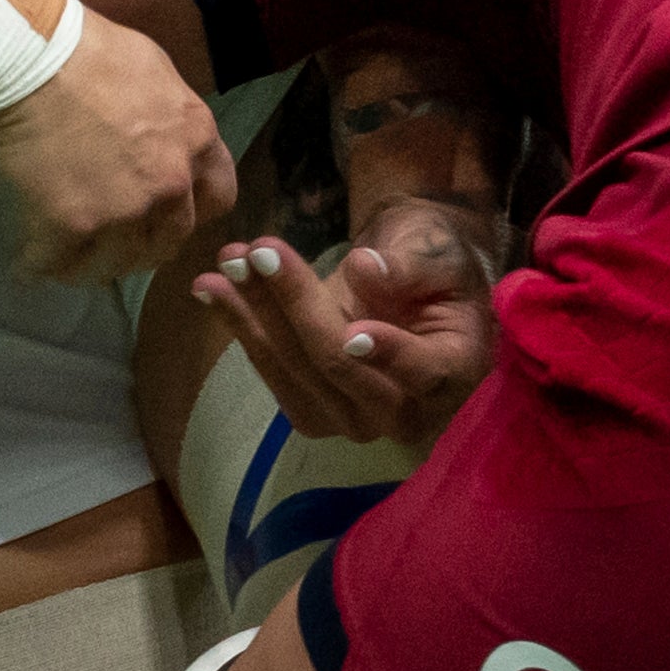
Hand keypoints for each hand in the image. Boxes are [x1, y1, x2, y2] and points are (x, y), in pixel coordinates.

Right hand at [0, 12, 233, 283]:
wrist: (26, 53)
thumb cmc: (82, 46)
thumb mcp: (151, 68)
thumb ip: (167, 115)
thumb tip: (154, 136)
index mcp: (194, 136)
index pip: (218, 198)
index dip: (188, 209)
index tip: (162, 211)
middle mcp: (170, 181)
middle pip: (169, 240)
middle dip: (141, 244)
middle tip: (108, 238)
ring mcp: (124, 209)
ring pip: (117, 262)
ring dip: (92, 262)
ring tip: (63, 253)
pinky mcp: (73, 226)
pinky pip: (60, 263)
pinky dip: (42, 264)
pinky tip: (27, 258)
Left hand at [192, 195, 494, 449]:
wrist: (414, 281)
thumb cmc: (438, 264)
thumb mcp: (438, 251)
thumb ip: (409, 265)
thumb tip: (364, 269)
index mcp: (454, 373)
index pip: (422, 372)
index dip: (387, 354)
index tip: (353, 331)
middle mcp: (406, 412)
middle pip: (340, 367)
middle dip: (294, 308)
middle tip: (258, 252)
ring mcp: (355, 419)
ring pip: (297, 372)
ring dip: (253, 317)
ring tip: (224, 266)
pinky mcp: (315, 411)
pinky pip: (274, 374)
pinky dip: (243, 326)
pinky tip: (215, 288)